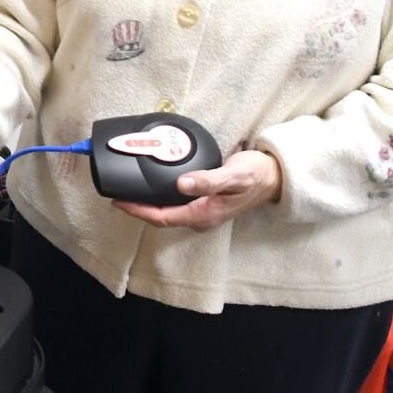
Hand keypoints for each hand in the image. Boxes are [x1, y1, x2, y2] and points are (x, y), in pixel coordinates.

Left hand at [112, 149, 282, 231]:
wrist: (274, 178)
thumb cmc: (255, 175)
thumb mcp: (233, 175)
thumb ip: (208, 180)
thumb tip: (181, 184)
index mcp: (203, 214)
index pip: (161, 217)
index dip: (137, 211)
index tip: (118, 201)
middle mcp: (200, 217)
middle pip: (160, 216)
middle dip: (137, 208)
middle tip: (117, 193)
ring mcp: (202, 212)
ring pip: (167, 211)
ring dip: (147, 203)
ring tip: (129, 190)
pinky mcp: (204, 204)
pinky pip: (176, 204)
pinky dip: (160, 197)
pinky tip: (152, 186)